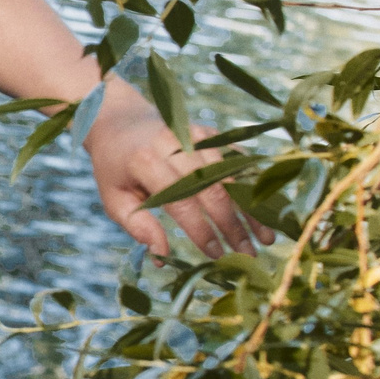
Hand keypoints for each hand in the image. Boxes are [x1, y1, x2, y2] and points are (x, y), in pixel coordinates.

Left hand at [83, 77, 271, 260]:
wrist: (121, 122)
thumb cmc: (116, 168)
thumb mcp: (114, 198)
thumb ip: (137, 226)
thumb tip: (161, 256)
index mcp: (147, 161)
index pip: (182, 202)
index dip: (202, 231)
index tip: (216, 255)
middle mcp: (176, 144)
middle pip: (213, 190)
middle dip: (233, 226)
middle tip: (248, 255)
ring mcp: (196, 135)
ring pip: (233, 177)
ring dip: (251, 209)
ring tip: (265, 238)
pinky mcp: (211, 133)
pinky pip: (238, 162)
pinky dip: (253, 187)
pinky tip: (265, 211)